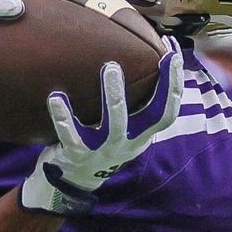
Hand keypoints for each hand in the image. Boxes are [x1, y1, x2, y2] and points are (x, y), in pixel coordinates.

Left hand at [19, 36, 184, 215]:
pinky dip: (63, 116)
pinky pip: (71, 135)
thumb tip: (138, 56)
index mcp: (142, 134)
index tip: (174, 52)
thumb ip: (133, 102)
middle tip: (156, 55)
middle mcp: (128, 143)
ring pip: (114, 125)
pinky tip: (55, 96)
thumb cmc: (102, 142)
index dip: (176, 82)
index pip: (169, 109)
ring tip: (110, 66)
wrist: (75, 179)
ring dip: (114, 95)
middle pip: (151, 116)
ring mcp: (104, 151)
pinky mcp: (78, 155)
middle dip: (160, 86)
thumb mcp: (125, 128)